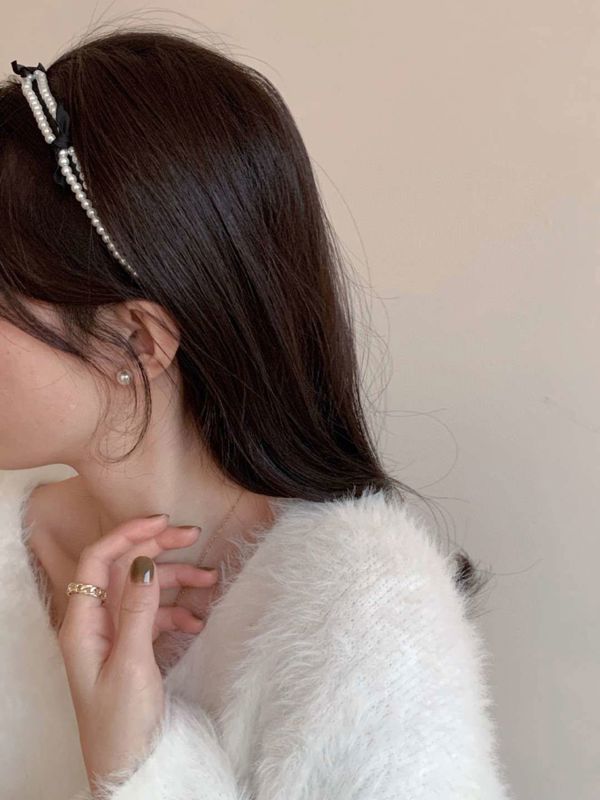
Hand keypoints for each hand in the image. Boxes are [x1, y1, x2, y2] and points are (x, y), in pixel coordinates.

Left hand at [57, 513, 217, 792]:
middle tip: (193, 536)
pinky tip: (196, 622)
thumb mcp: (132, 662)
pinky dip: (176, 613)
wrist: (129, 769)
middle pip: (123, 569)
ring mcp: (113, 635)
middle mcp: (94, 623)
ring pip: (144, 591)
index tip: (163, 522)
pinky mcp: (131, 649)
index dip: (128, 534)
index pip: (98, 559)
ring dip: (176, 582)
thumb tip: (144, 562)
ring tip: (210, 581)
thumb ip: (138, 610)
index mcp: (81, 623)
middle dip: (157, 549)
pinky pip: (154, 616)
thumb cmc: (120, 724)